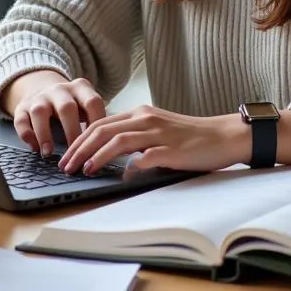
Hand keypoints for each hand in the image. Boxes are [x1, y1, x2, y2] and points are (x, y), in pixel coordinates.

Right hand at [2, 70, 106, 154]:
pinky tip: (34, 148)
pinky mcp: (21, 107)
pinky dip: (26, 135)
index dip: (98, 123)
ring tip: (49, 153)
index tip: (100, 144)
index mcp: (80, 88)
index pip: (92, 102)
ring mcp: (39, 98)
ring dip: (45, 133)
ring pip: (40, 112)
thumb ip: (96, 119)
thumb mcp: (86, 104)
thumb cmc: (72, 104)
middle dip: (72, 131)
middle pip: (67, 107)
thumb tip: (109, 147)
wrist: (41, 87)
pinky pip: (20, 120)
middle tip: (77, 154)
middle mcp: (59, 90)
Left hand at [58, 105, 251, 175]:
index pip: (100, 123)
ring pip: (117, 139)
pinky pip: (144, 157)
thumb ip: (137, 142)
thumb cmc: (191, 138)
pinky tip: (122, 177)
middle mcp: (146, 118)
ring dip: (96, 156)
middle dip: (79, 148)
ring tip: (84, 170)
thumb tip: (117, 162)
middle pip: (102, 129)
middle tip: (66, 166)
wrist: (224, 136)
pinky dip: (129, 167)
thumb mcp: (158, 133)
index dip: (79, 140)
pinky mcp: (171, 149)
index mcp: (141, 113)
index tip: (67, 156)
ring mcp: (159, 133)